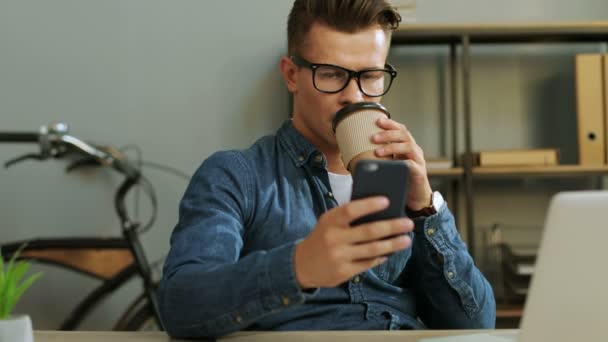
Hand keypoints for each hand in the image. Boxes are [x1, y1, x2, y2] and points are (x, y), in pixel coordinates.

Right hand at [294, 196, 413, 288]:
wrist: (301, 265)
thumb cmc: (322, 237)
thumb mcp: (328, 223)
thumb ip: (347, 217)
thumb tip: (379, 211)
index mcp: (330, 221)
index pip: (351, 210)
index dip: (370, 205)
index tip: (388, 201)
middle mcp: (334, 238)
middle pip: (368, 231)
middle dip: (392, 227)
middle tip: (408, 223)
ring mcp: (339, 256)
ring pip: (372, 250)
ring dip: (392, 244)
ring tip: (406, 239)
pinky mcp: (344, 272)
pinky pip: (368, 263)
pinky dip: (381, 257)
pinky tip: (390, 252)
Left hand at [372, 117, 432, 210]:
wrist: (415, 196)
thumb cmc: (400, 178)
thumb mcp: (389, 164)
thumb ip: (379, 157)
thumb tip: (353, 156)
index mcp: (406, 145)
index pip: (400, 129)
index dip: (390, 123)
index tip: (377, 120)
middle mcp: (414, 150)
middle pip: (404, 135)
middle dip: (388, 134)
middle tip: (373, 137)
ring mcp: (418, 160)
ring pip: (408, 146)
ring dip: (392, 147)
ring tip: (377, 151)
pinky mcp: (420, 172)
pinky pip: (412, 164)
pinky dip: (402, 162)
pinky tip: (392, 164)